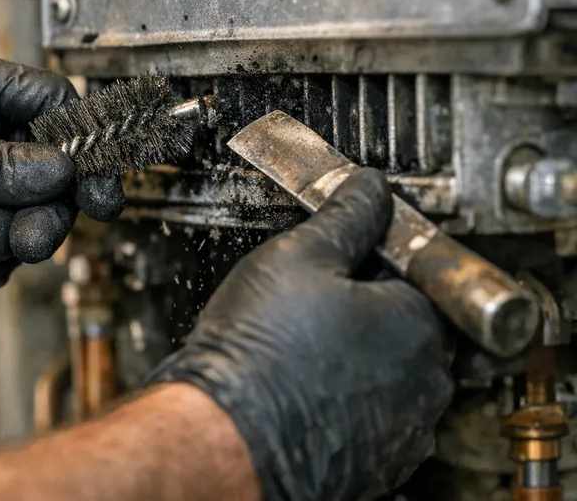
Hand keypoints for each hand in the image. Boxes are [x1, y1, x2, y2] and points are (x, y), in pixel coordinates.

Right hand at [148, 168, 453, 500]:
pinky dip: (353, 398)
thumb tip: (370, 186)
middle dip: (374, 309)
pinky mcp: (380, 463)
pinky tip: (311, 385)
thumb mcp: (300, 255)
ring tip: (310, 348)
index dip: (379, 261)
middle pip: (412, 324)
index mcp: (418, 322)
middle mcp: (427, 381)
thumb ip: (348, 214)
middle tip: (319, 304)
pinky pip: (379, 416)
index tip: (348, 262)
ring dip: (365, 356)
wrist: (224, 434)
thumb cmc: (259, 350)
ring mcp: (406, 428)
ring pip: (395, 373)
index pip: (420, 274)